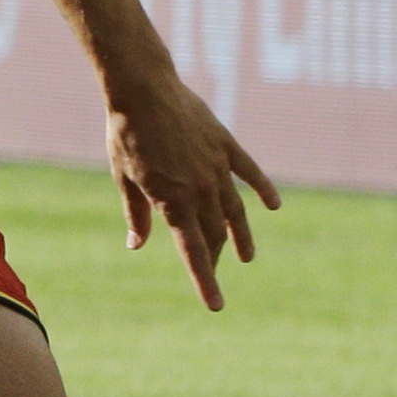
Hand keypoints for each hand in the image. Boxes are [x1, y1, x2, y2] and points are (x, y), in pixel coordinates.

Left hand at [104, 70, 279, 309]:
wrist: (144, 91)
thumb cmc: (126, 134)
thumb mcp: (124, 177)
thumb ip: (137, 213)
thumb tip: (137, 245)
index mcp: (173, 201)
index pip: (193, 252)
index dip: (205, 281)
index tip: (216, 306)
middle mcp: (201, 190)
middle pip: (215, 234)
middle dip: (215, 258)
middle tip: (214, 272)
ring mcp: (217, 168)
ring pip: (236, 211)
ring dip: (241, 235)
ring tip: (246, 256)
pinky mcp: (226, 146)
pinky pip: (250, 173)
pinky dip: (263, 190)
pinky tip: (273, 206)